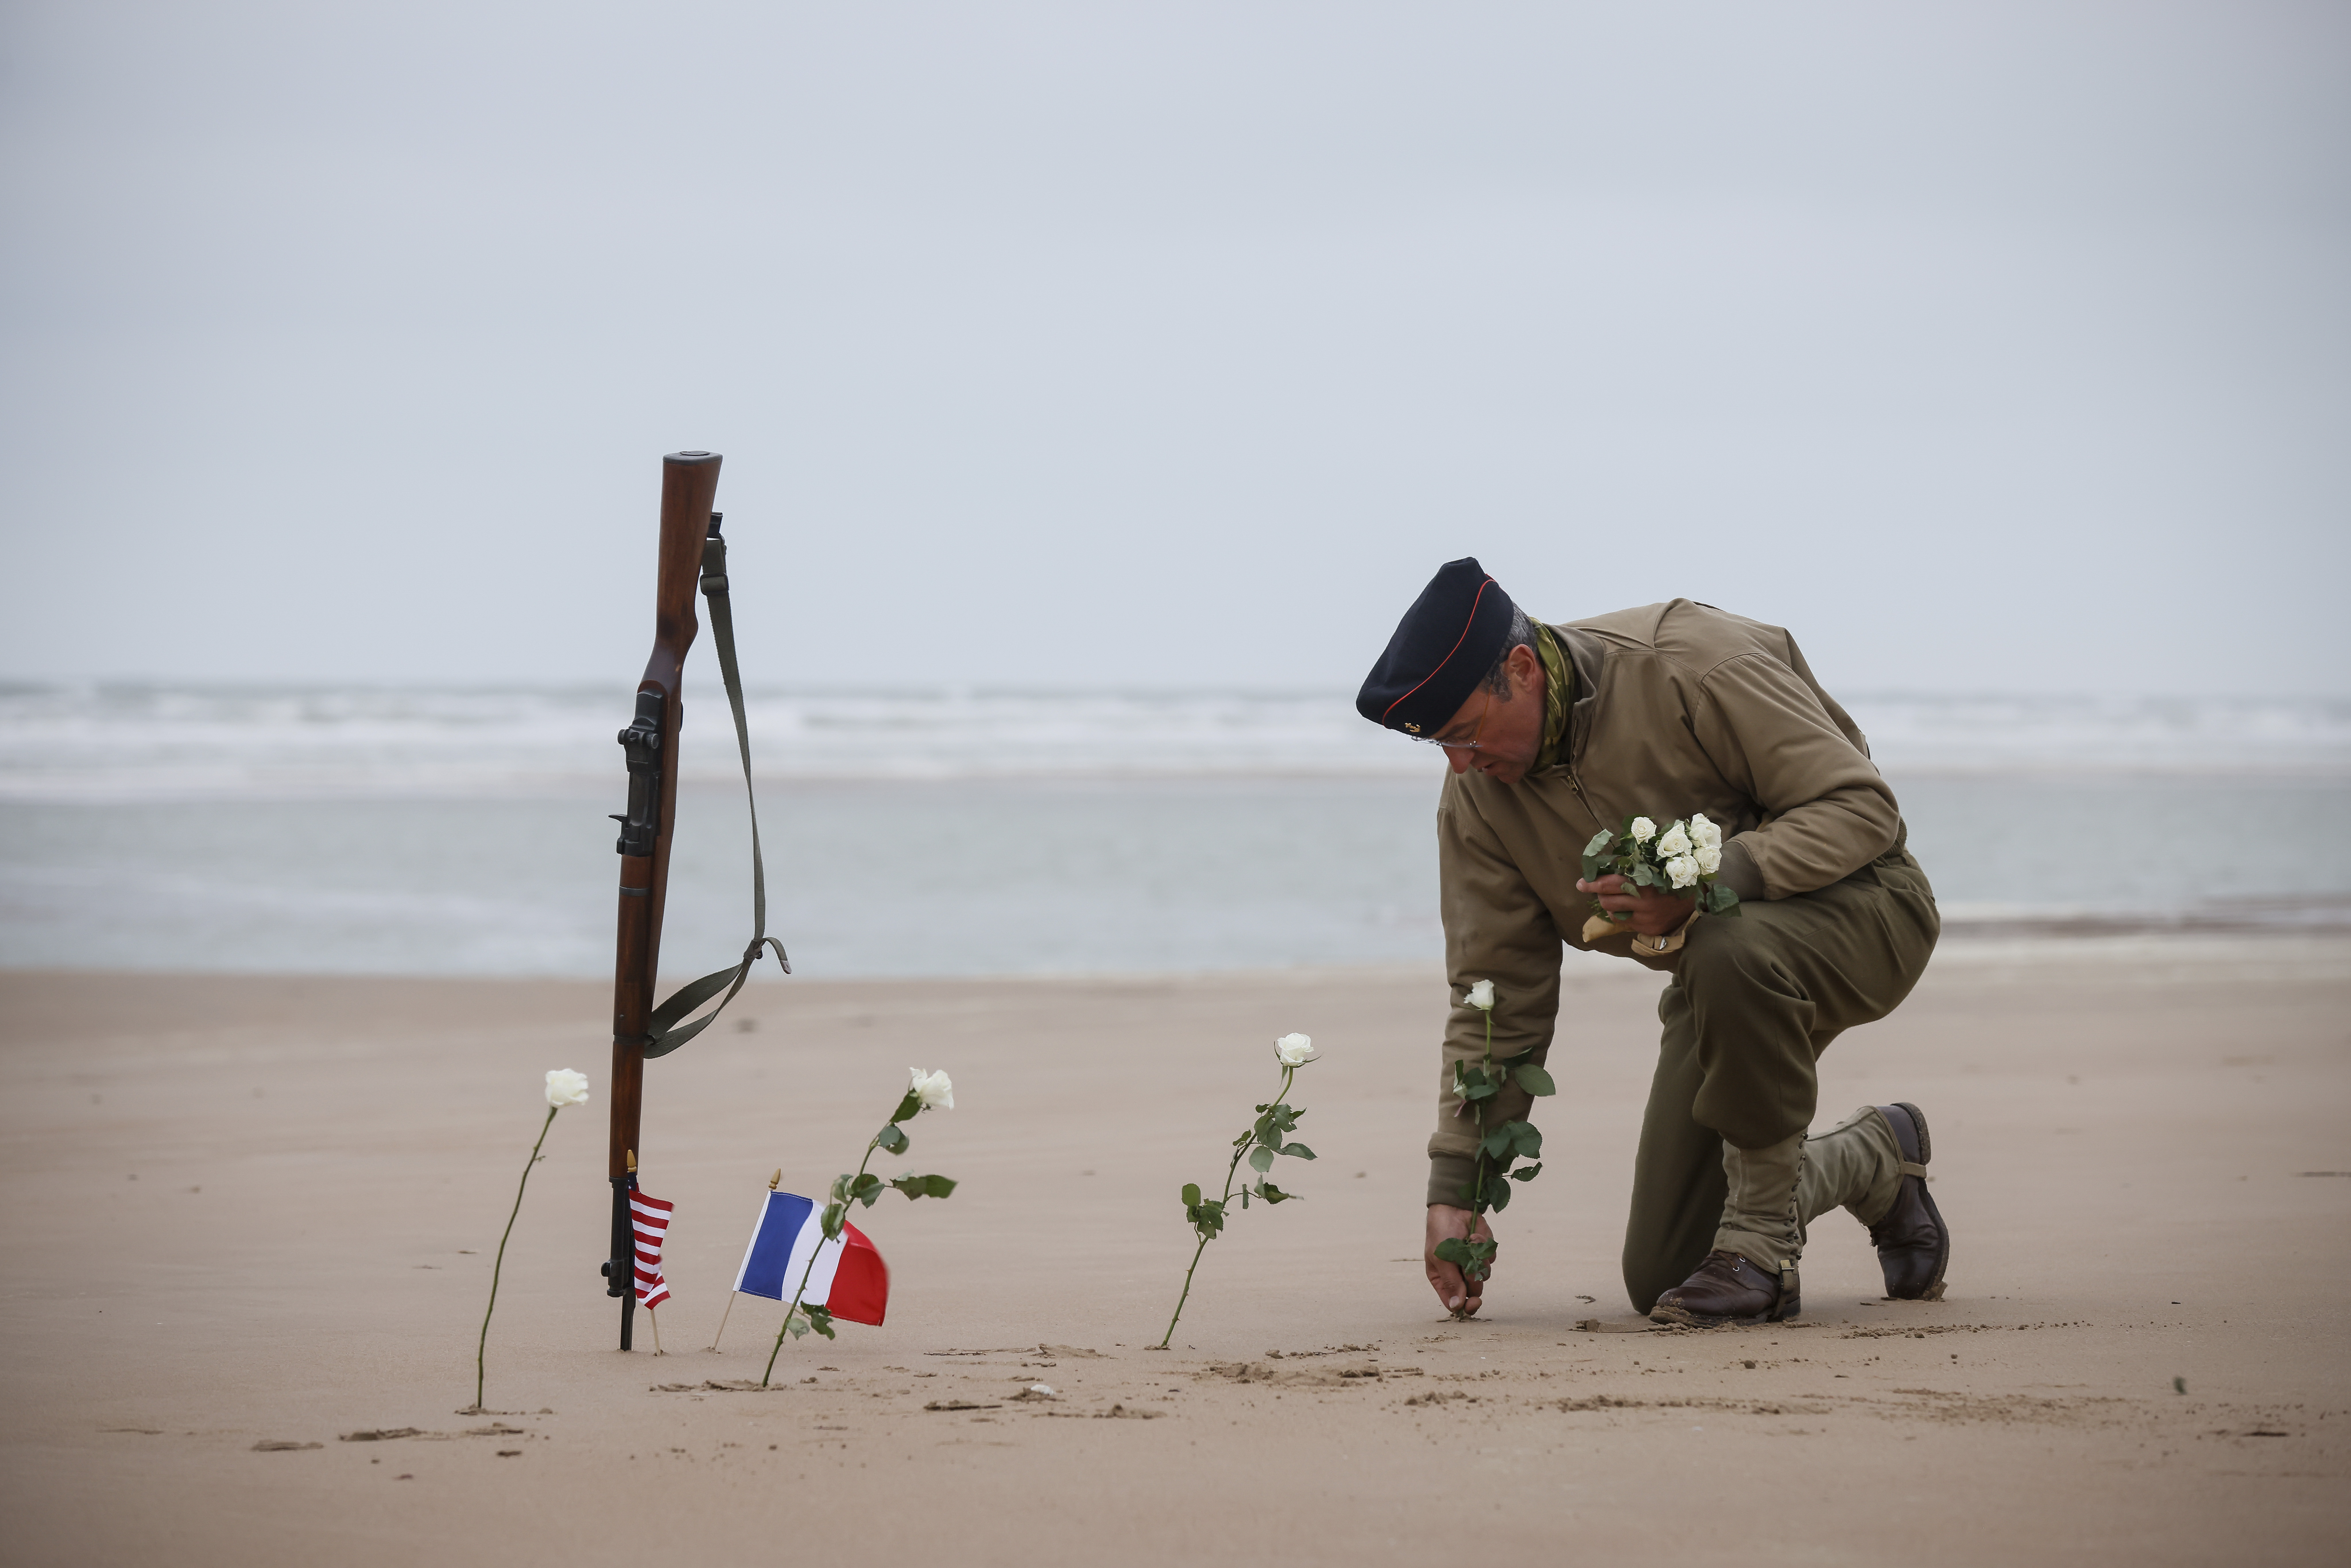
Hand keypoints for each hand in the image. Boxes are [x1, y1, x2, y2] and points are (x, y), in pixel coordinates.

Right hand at [1425, 1204, 1494, 1315]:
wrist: (1453, 1207)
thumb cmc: (1441, 1233)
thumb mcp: (1442, 1258)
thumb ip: (1451, 1282)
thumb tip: (1457, 1307)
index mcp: (1442, 1280)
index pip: (1455, 1302)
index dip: (1466, 1306)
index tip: (1474, 1302)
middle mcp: (1458, 1275)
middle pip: (1473, 1291)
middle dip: (1474, 1278)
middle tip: (1470, 1264)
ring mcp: (1471, 1263)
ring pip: (1485, 1275)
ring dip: (1479, 1258)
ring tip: (1469, 1242)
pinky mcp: (1483, 1253)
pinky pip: (1491, 1258)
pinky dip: (1484, 1247)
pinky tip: (1474, 1235)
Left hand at [1574, 873, 1694, 936]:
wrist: (1693, 904)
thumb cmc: (1670, 882)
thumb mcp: (1654, 870)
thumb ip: (1633, 868)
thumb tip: (1608, 866)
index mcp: (1645, 882)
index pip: (1610, 883)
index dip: (1593, 882)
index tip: (1581, 883)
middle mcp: (1644, 901)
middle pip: (1606, 900)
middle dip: (1598, 894)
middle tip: (1596, 890)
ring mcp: (1645, 917)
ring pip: (1613, 913)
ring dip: (1608, 905)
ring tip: (1613, 899)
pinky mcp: (1647, 928)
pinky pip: (1624, 922)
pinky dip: (1621, 915)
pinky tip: (1627, 909)